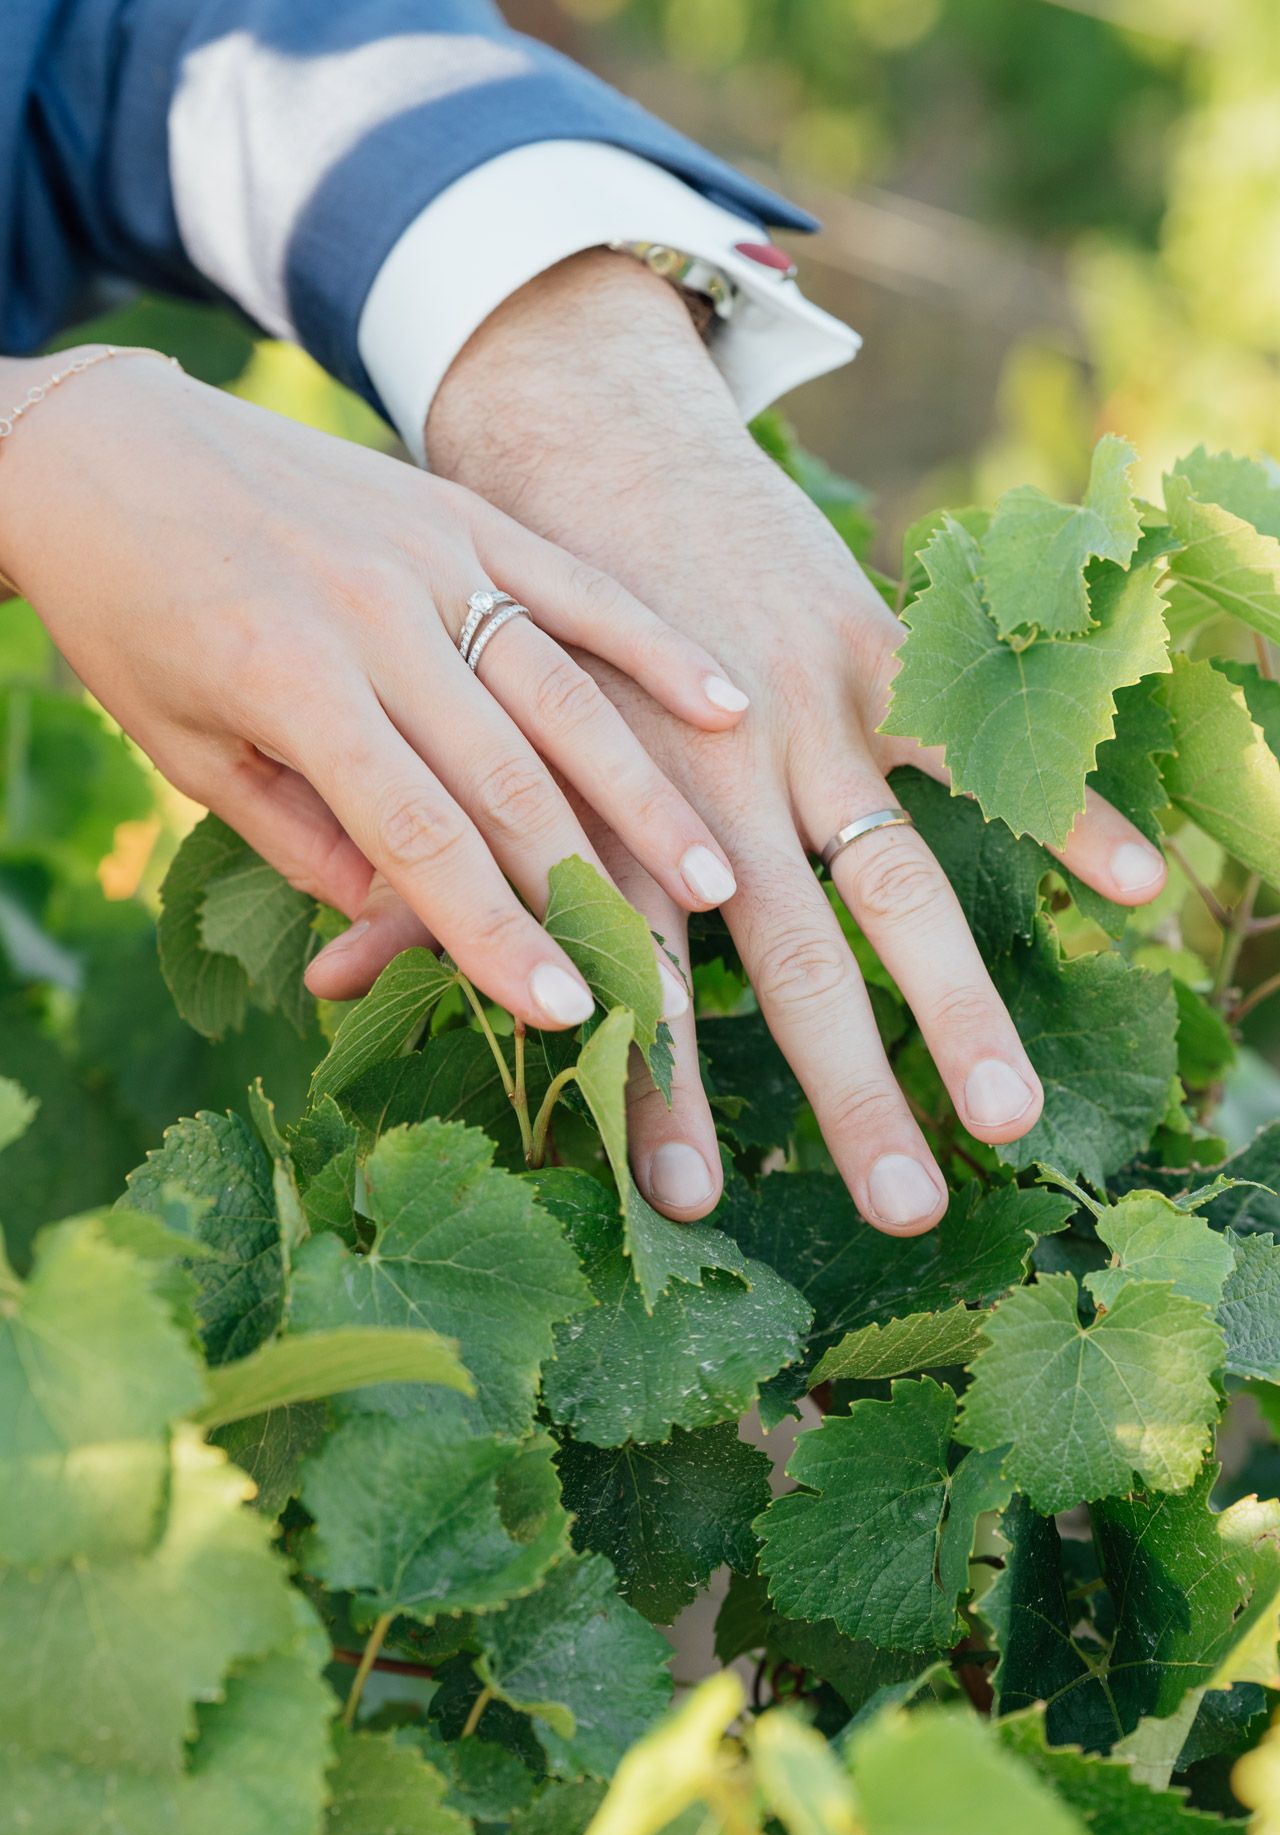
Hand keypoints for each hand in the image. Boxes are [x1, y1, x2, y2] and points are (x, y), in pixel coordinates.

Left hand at [0, 346, 748, 1030]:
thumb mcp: (182, 746)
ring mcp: (427, 552)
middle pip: (507, 775)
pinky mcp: (459, 510)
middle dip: (588, 888)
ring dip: (646, 794)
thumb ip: (298, 836)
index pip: (416, 834)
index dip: (493, 930)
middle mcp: (371, 612)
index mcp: (286, 679)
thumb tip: (398, 921)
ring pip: (561, 690)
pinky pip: (575, 584)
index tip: (562, 1009)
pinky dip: (652, 646)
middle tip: (663, 980)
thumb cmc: (129, 613)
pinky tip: (722, 706)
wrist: (101, 441)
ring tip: (714, 880)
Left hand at [415, 252, 1167, 1233]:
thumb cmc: (500, 615)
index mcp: (596, 806)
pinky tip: (1141, 889)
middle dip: (846, 1088)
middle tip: (903, 1212)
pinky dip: (1060, 804)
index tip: (684, 1204)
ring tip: (1009, 1110)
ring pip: (892, 869)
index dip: (659, 1089)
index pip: (636, 973)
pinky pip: (976, 737)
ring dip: (954, 994)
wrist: (576, 436)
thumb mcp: (444, 732)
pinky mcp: (868, 645)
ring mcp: (800, 713)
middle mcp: (706, 776)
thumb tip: (330, 985)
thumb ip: (409, 857)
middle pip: (787, 956)